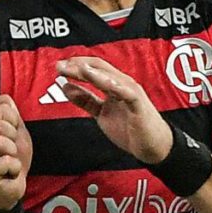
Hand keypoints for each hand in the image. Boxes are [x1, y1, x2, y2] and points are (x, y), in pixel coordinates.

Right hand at [0, 95, 32, 209]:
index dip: (14, 120)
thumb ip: (9, 112)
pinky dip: (14, 168)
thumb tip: (2, 98)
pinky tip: (8, 173)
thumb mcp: (16, 130)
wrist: (10, 186)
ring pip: (1, 142)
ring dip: (14, 154)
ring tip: (9, 161)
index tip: (13, 133)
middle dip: (13, 137)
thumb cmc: (12, 158)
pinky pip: (6, 161)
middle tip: (11, 150)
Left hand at [54, 56, 172, 164]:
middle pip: (99, 68)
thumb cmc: (130, 129)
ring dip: (93, 72)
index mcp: (113, 85)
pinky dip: (114, 85)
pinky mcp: (138, 104)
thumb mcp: (101, 113)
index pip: (93, 68)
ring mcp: (131, 93)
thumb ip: (86, 100)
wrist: (153, 147)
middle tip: (59, 65)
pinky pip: (126, 92)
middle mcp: (122, 84)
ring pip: (111, 77)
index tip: (58, 66)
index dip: (75, 66)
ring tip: (77, 68)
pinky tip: (102, 82)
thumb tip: (66, 87)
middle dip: (78, 65)